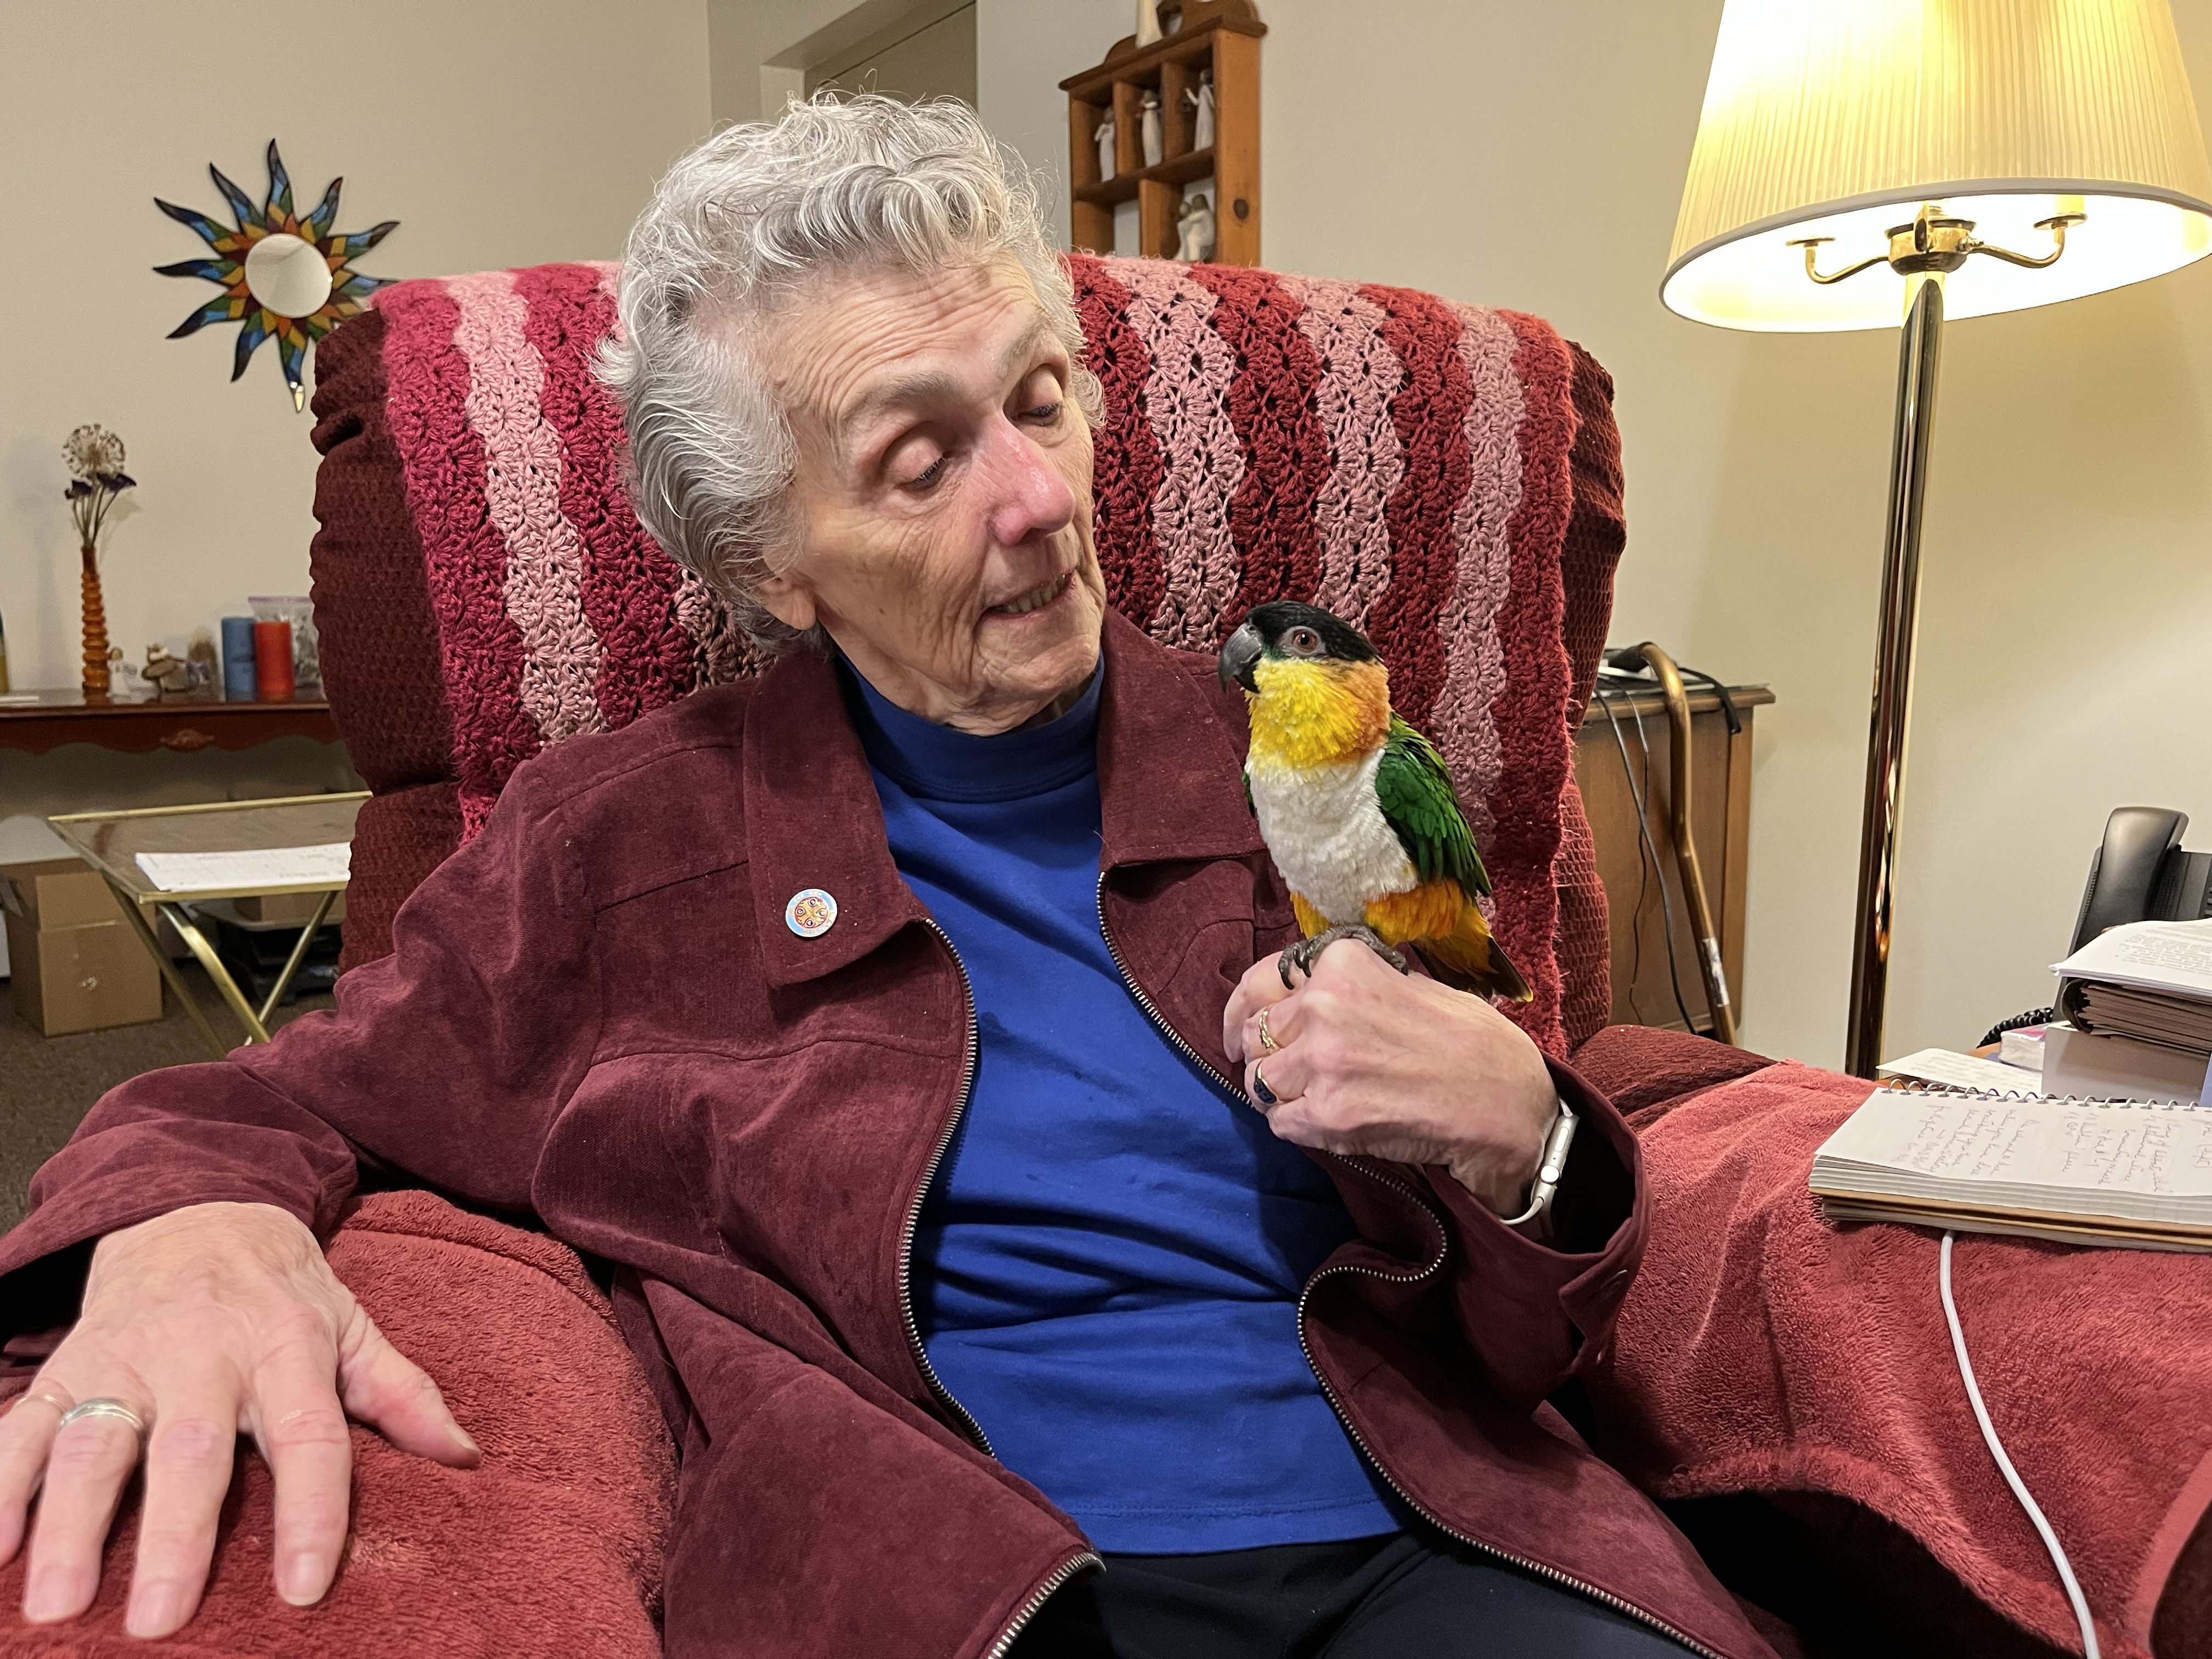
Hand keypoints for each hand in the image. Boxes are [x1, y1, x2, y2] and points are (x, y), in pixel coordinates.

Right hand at [0, 1201, 479, 1638]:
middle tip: (160, 1620)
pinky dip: (0, 1483)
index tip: (307, 1588)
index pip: (309, 1436)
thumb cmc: (284, 1291)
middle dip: (174, 1533)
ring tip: (54, 1606)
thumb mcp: (352, 1325)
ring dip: (70, 1524)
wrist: (198, 1208)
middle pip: (190, 1448)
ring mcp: (125, 1358)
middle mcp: (203, 1353)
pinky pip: (21, 1426)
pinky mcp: (64, 1363)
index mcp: (287, 1347)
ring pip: (94, 1441)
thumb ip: (402, 1392)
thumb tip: (467, 1456)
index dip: (313, 1511)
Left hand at [1222, 937, 1554, 1214]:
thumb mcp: (1403, 980)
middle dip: (1270, 1058)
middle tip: (1296, 1075)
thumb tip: (1294, 997)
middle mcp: (1323, 1004)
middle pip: (1255, 1038)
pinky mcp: (1327, 1113)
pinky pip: (1280, 1121)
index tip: (1238, 1033)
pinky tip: (1334, 1122)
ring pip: (1259, 1081)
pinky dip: (1298, 1125)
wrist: (1504, 1099)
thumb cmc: (1465, 1038)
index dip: (1239, 1013)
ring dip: (1282, 1094)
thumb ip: (1345, 984)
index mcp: (1340, 962)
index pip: (1255, 985)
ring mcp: (1321, 1061)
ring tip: (1323, 1098)